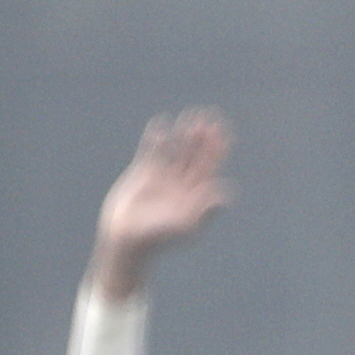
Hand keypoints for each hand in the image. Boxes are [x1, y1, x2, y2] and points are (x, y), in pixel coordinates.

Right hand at [90, 109, 232, 301]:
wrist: (128, 239)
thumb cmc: (158, 238)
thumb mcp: (186, 226)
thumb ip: (206, 210)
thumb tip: (226, 195)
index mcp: (195, 194)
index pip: (211, 167)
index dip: (218, 149)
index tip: (224, 131)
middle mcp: (182, 183)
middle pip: (196, 154)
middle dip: (203, 136)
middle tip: (209, 116)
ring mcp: (163, 176)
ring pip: (177, 149)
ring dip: (184, 133)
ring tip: (191, 115)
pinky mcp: (143, 172)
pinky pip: (152, 150)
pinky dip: (157, 137)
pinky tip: (161, 122)